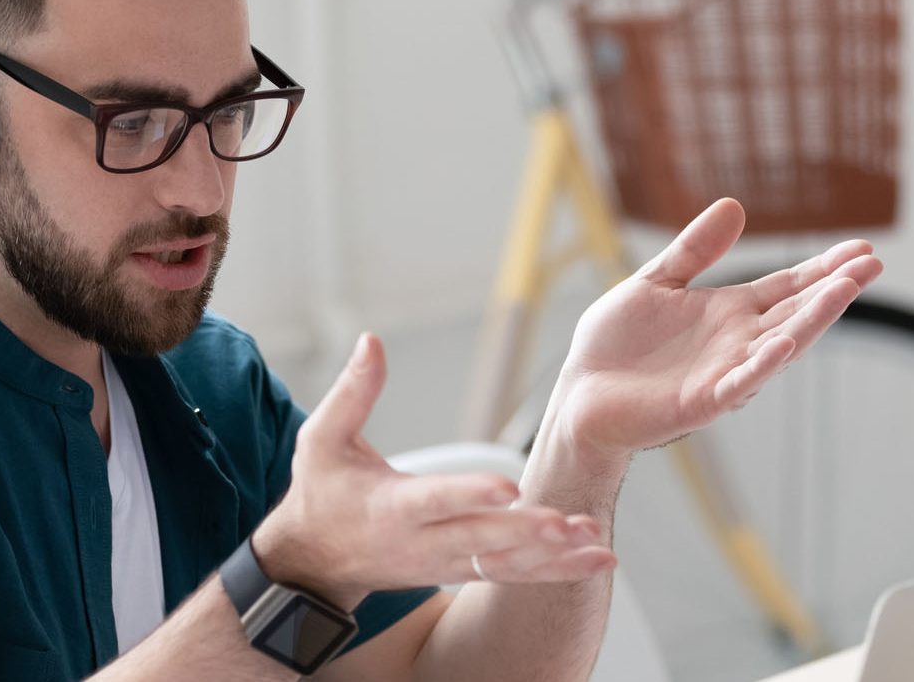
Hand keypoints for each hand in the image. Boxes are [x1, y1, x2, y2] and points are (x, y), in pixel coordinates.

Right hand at [253, 334, 615, 607]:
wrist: (314, 565)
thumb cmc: (321, 494)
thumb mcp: (320, 441)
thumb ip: (352, 393)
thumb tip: (372, 340)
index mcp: (391, 506)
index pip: (435, 500)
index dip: (470, 494)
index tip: (508, 487)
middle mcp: (423, 541)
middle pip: (481, 538)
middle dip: (526, 533)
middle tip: (566, 523)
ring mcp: (445, 563)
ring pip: (505, 563)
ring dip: (554, 556)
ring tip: (597, 543)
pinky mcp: (462, 572)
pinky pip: (514, 574)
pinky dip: (558, 570)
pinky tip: (600, 557)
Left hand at [550, 198, 883, 460]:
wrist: (581, 394)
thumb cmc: (615, 345)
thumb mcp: (655, 282)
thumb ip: (694, 250)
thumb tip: (733, 206)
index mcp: (728, 313)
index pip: (787, 287)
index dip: (823, 268)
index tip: (862, 249)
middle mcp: (737, 342)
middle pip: (795, 312)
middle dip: (833, 289)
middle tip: (871, 264)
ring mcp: (724, 373)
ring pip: (779, 345)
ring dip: (812, 320)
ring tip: (844, 291)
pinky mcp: (702, 401)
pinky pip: (739, 382)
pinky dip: (762, 365)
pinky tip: (786, 344)